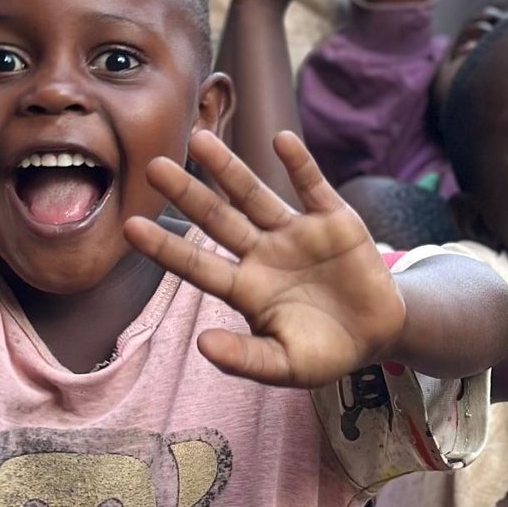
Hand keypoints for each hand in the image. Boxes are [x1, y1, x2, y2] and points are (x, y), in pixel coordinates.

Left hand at [127, 129, 413, 386]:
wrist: (377, 335)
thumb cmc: (323, 353)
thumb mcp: (285, 366)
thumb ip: (245, 358)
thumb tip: (202, 345)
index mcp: (245, 288)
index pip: (197, 265)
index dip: (166, 248)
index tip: (131, 227)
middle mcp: (263, 253)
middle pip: (218, 220)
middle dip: (188, 194)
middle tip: (153, 168)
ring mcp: (296, 233)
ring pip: (255, 195)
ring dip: (229, 169)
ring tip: (199, 140)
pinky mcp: (333, 220)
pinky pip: (312, 187)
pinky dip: (299, 164)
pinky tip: (281, 141)